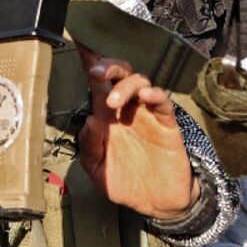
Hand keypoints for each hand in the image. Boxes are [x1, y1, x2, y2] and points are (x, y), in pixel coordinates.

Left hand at [76, 47, 195, 219]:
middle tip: (96, 72)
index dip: (90, 62)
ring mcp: (148, 115)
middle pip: (120, 74)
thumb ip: (90, 148)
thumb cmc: (126, 183)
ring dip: (126, 85)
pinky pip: (162, 102)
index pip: (98, 84)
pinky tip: (145, 97)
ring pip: (140, 82)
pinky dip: (154, 95)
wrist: (157, 203)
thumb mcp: (98, 170)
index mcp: (108, 116)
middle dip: (108, 66)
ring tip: (113, 101)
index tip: (79, 43)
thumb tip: (90, 121)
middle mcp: (127, 109)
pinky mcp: (167, 124)